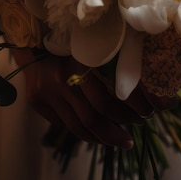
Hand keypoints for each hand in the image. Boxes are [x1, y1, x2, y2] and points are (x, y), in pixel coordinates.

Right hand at [13, 51, 176, 148]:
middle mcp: (62, 78)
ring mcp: (47, 92)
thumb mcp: (93, 48)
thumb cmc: (73, 43)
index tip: (148, 112)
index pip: (108, 98)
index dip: (129, 109)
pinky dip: (85, 133)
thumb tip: (141, 87)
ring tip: (123, 141)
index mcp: (80, 61)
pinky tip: (99, 135)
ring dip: (104, 137)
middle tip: (137, 129)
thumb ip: (112, 64)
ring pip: (80, 126)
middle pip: (95, 115)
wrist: (32, 39)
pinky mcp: (38, 102)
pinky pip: (65, 125)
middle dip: (119, 127)